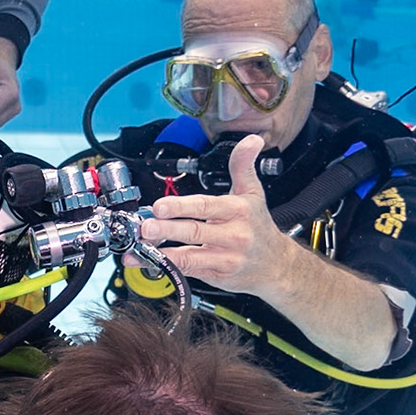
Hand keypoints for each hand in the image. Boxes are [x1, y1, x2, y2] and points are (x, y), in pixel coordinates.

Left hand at [140, 134, 291, 296]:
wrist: (277, 265)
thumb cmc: (259, 227)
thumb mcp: (254, 193)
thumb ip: (243, 165)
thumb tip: (251, 140)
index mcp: (238, 211)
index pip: (206, 207)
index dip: (181, 206)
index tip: (161, 206)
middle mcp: (232, 235)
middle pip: (194, 231)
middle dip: (167, 229)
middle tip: (146, 226)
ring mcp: (224, 258)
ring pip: (189, 256)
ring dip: (161, 252)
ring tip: (138, 248)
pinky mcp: (216, 275)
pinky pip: (188, 271)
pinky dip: (166, 267)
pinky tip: (147, 261)